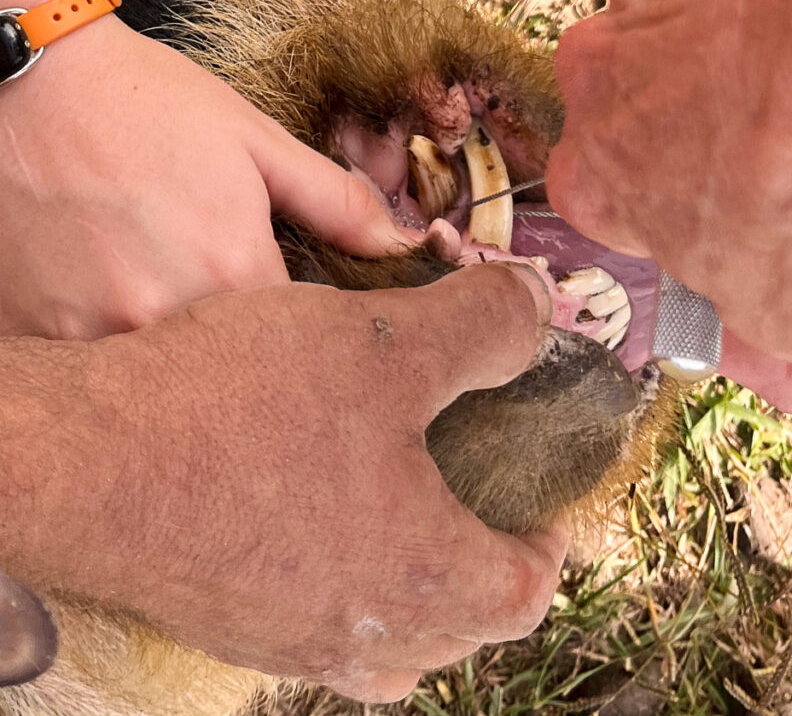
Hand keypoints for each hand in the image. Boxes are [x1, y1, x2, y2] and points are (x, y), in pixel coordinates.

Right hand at [0, 14, 419, 338]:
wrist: (28, 80)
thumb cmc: (146, 103)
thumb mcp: (255, 142)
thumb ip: (334, 202)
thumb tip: (400, 243)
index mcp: (232, 269)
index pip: (301, 341)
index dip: (307, 330)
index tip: (300, 310)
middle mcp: (165, 315)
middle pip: (235, 367)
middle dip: (249, 348)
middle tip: (228, 293)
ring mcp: (94, 332)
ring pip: (166, 375)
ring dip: (183, 351)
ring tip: (169, 286)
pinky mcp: (39, 334)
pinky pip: (98, 368)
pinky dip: (118, 343)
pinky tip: (116, 292)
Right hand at [6, 265, 564, 701]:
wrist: (79, 460)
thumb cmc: (240, 409)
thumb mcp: (387, 343)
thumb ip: (482, 327)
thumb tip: (539, 309)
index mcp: (420, 576)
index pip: (519, 597)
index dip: (546, 553)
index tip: (544, 516)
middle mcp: (353, 631)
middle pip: (452, 634)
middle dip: (483, 577)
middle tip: (483, 517)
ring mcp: (277, 638)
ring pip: (378, 648)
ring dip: (411, 599)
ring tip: (408, 528)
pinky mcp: (216, 619)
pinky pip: (306, 628)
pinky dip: (337, 589)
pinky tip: (314, 521)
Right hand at [547, 0, 791, 359]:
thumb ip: (743, 310)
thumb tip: (746, 295)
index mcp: (597, 186)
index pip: (613, 211)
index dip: (672, 217)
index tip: (725, 214)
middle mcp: (591, 90)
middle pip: (626, 121)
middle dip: (678, 135)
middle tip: (758, 144)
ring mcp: (628, 8)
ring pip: (654, 46)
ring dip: (700, 62)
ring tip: (786, 75)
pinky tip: (780, 6)